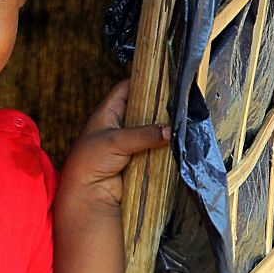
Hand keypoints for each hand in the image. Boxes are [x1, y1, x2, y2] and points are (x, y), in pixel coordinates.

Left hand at [60, 80, 170, 210]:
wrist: (88, 195)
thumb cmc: (90, 162)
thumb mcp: (115, 142)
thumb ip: (144, 134)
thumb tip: (170, 130)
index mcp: (108, 113)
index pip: (126, 88)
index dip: (143, 81)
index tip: (163, 77)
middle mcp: (120, 125)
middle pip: (143, 108)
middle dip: (159, 105)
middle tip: (181, 99)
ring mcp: (130, 142)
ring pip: (152, 128)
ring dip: (164, 127)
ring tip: (186, 117)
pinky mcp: (139, 159)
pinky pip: (156, 148)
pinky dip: (165, 145)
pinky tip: (179, 140)